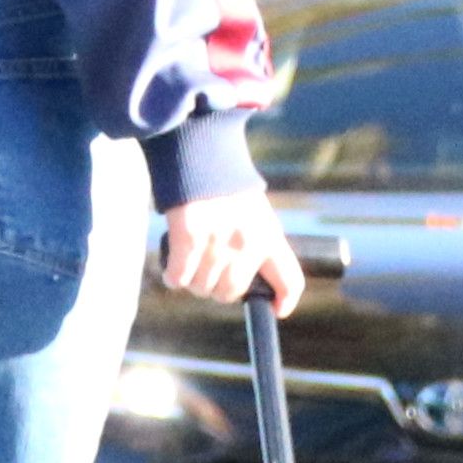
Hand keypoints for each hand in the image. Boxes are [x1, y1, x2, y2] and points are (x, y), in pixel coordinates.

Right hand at [157, 191, 303, 310]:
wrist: (201, 154)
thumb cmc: (225, 186)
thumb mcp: (256, 214)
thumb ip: (256, 244)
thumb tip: (246, 278)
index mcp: (270, 237)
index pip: (290, 280)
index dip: (285, 301)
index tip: (276, 309)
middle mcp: (248, 243)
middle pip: (232, 292)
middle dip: (218, 290)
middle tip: (209, 276)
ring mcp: (218, 242)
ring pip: (203, 288)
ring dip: (193, 283)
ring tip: (190, 266)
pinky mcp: (190, 237)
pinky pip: (180, 277)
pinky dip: (174, 278)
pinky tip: (173, 273)